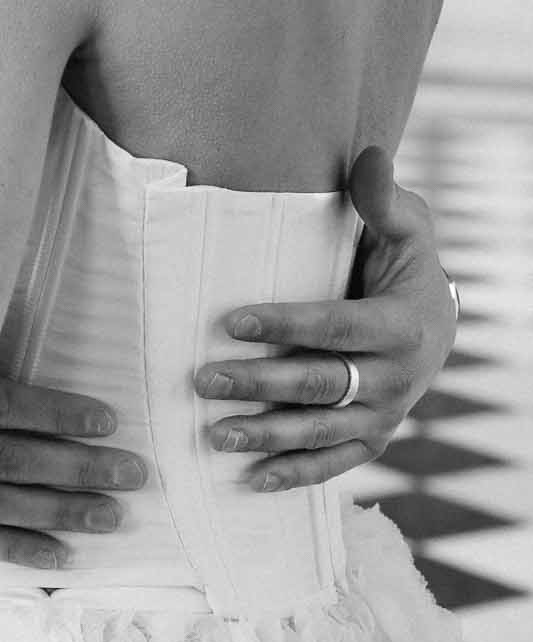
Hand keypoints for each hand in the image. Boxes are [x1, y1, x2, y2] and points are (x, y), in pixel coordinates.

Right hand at [0, 376, 145, 569]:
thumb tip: (12, 307)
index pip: (1, 405)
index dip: (55, 414)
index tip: (105, 418)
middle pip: (9, 459)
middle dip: (74, 467)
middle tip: (130, 472)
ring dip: (55, 510)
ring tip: (109, 515)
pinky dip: (11, 548)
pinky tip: (59, 555)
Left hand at [195, 146, 456, 490]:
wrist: (439, 320)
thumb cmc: (404, 262)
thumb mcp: (405, 226)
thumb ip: (383, 198)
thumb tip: (366, 159)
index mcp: (401, 324)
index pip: (336, 327)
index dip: (285, 325)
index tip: (231, 322)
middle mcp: (396, 378)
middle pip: (320, 385)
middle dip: (260, 386)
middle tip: (202, 380)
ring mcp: (385, 415)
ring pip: (322, 432)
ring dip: (267, 437)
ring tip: (213, 435)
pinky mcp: (374, 438)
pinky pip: (337, 464)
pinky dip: (295, 475)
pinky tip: (250, 482)